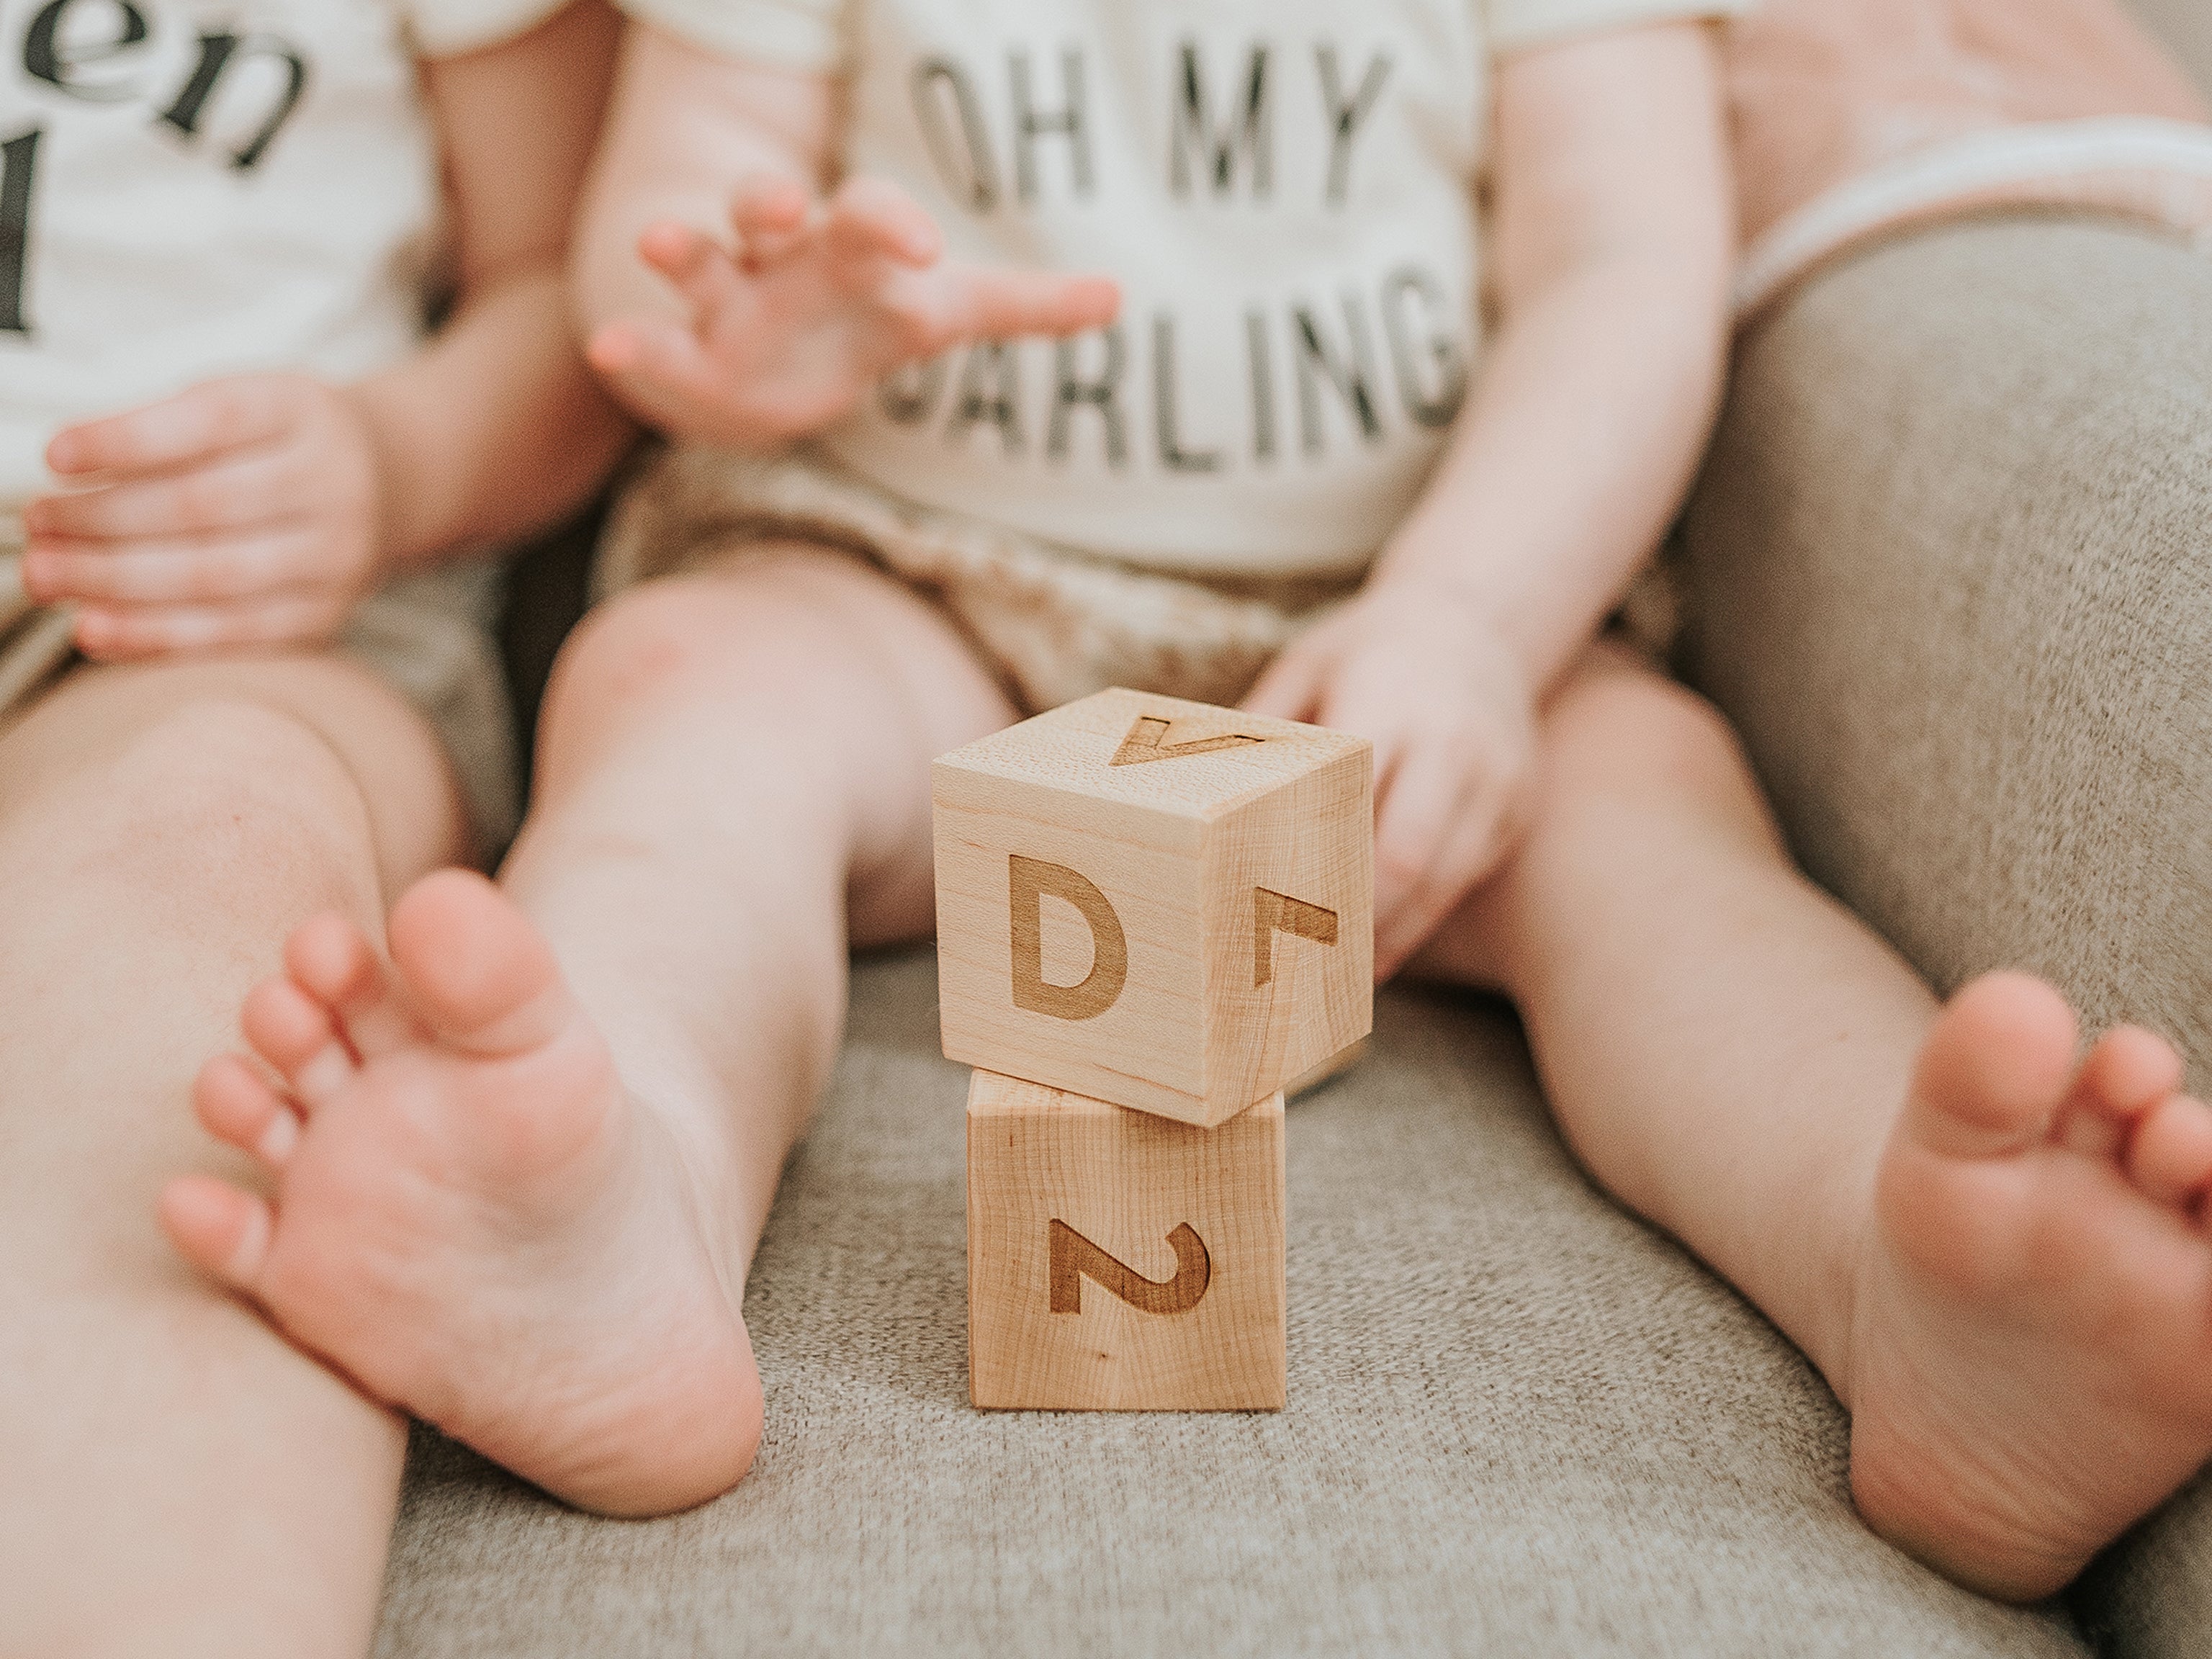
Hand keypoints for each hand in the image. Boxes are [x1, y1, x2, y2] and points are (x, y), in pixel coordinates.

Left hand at [23, 374, 384, 659]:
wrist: (386, 481)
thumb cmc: (279, 438)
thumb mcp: (240, 399)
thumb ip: (166, 426)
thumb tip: (67, 471)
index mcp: (299, 411)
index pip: (210, 423)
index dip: (128, 441)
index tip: (55, 455)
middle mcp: (330, 483)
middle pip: (203, 508)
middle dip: (104, 521)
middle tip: (37, 527)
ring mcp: (334, 555)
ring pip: (214, 578)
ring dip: (115, 582)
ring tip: (48, 575)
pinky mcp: (325, 614)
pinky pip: (233, 634)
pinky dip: (157, 636)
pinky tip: (97, 629)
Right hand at [587, 173, 1119, 448]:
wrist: (777, 360)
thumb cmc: (867, 319)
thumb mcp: (945, 312)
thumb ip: (1025, 306)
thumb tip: (1117, 296)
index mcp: (849, 244)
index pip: (872, 216)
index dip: (895, 225)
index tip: (924, 244)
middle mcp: (781, 257)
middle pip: (769, 211)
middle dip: (768, 201)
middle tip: (778, 201)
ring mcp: (726, 300)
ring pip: (699, 258)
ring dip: (679, 244)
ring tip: (657, 238)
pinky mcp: (687, 354)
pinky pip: (655, 340)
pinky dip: (632, 343)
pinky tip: (611, 346)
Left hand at [1244, 580, 1540, 979]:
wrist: (1478, 620)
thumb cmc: (1369, 647)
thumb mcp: (1306, 664)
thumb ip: (1261, 727)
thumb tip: (1190, 788)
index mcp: (1387, 701)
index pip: (1350, 802)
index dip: (1317, 866)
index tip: (1274, 913)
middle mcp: (1449, 741)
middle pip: (1404, 856)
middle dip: (1357, 920)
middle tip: (1306, 968)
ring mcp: (1494, 776)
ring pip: (1444, 880)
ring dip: (1394, 935)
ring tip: (1342, 979)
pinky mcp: (1518, 803)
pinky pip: (1468, 875)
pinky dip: (1426, 915)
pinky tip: (1384, 947)